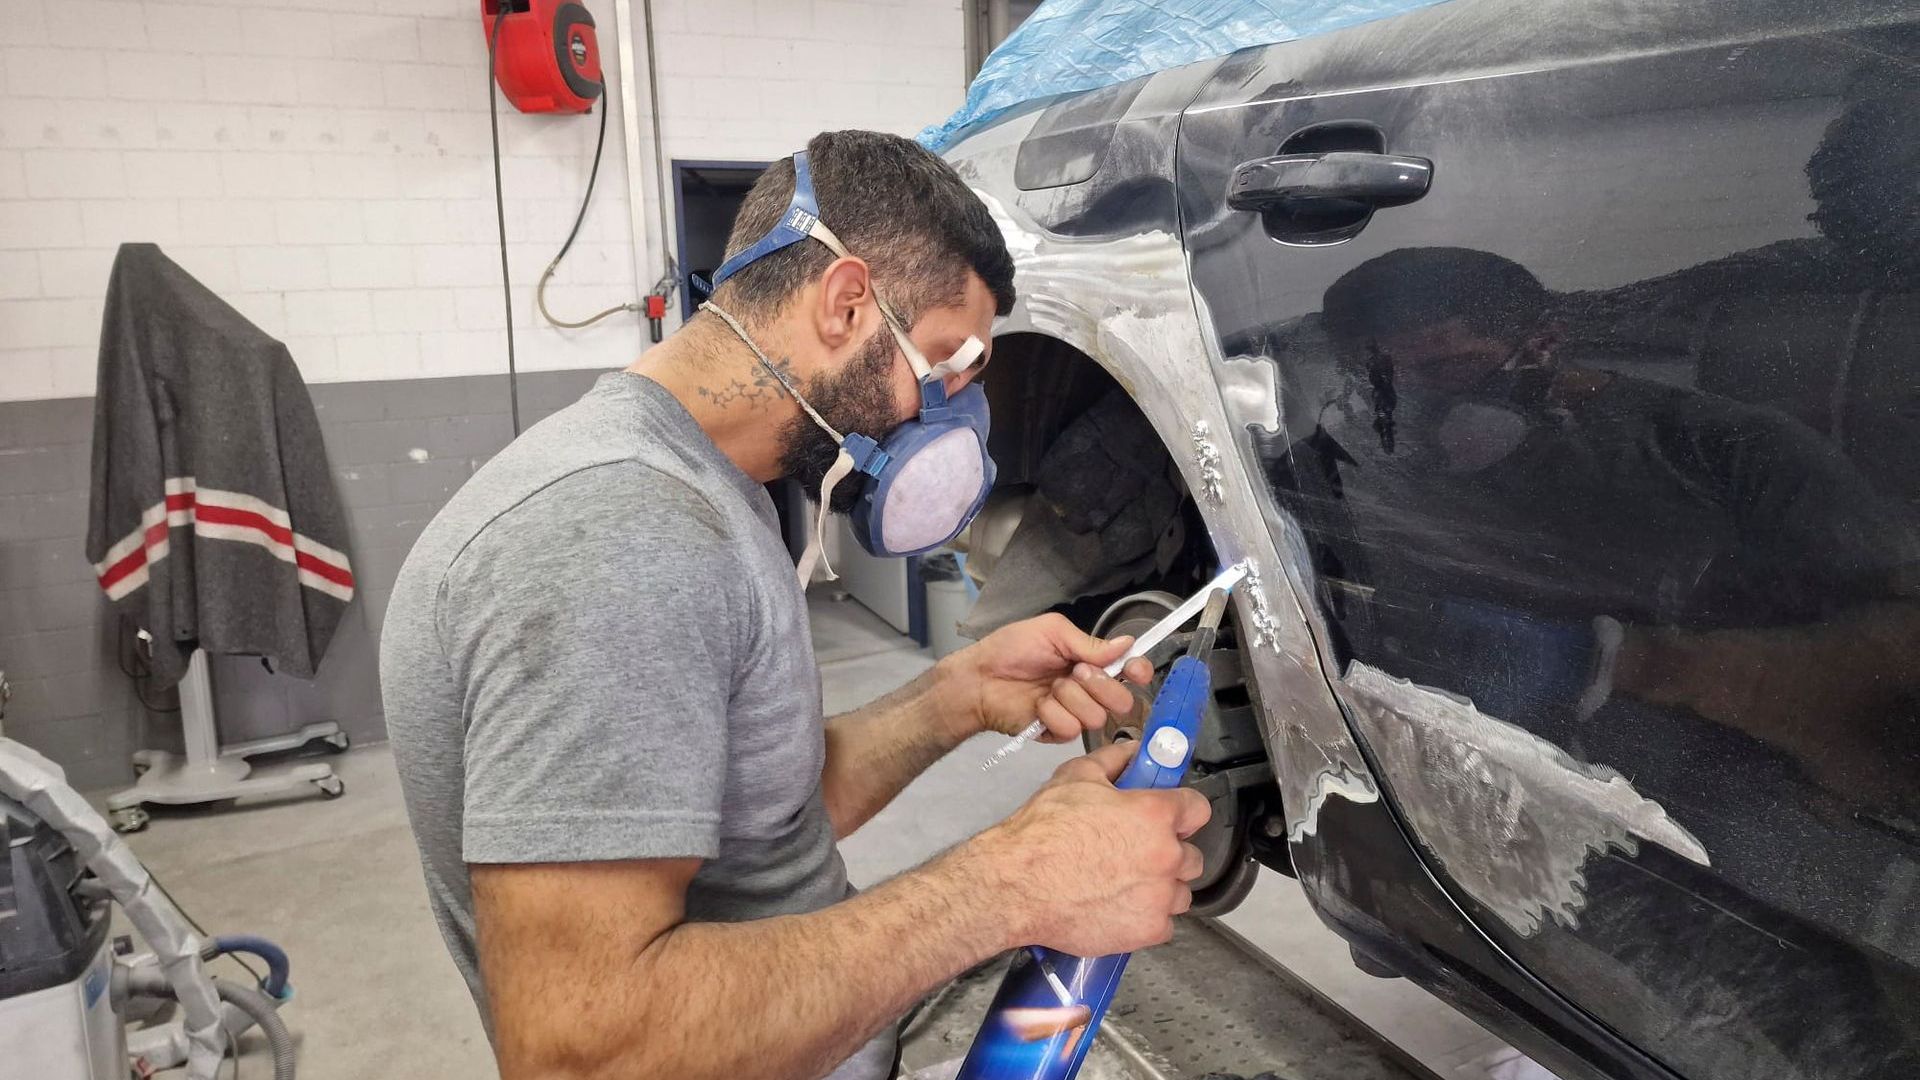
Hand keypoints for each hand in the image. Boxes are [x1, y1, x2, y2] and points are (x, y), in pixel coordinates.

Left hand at [938, 613, 1154, 742]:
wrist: (980, 678)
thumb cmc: (1011, 649)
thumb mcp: (1052, 632)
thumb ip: (1090, 643)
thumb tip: (1127, 643)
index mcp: (1092, 662)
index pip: (1130, 670)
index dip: (1138, 671)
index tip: (1134, 670)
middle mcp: (1089, 689)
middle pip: (1123, 700)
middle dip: (1100, 685)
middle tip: (1074, 672)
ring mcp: (1075, 713)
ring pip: (1097, 717)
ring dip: (1070, 698)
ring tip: (1048, 688)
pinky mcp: (1058, 733)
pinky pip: (1071, 729)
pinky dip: (1052, 714)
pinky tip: (1037, 706)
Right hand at [967, 742, 1210, 956]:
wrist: (1015, 885)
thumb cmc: (1042, 831)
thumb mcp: (1075, 777)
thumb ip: (1113, 760)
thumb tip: (1132, 751)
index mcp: (1155, 814)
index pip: (1197, 809)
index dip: (1181, 811)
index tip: (1168, 817)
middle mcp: (1166, 856)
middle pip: (1192, 856)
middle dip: (1169, 853)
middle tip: (1136, 853)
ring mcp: (1159, 897)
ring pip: (1180, 892)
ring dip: (1161, 888)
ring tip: (1125, 885)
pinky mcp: (1148, 930)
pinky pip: (1163, 924)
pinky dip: (1145, 918)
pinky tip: (1118, 908)